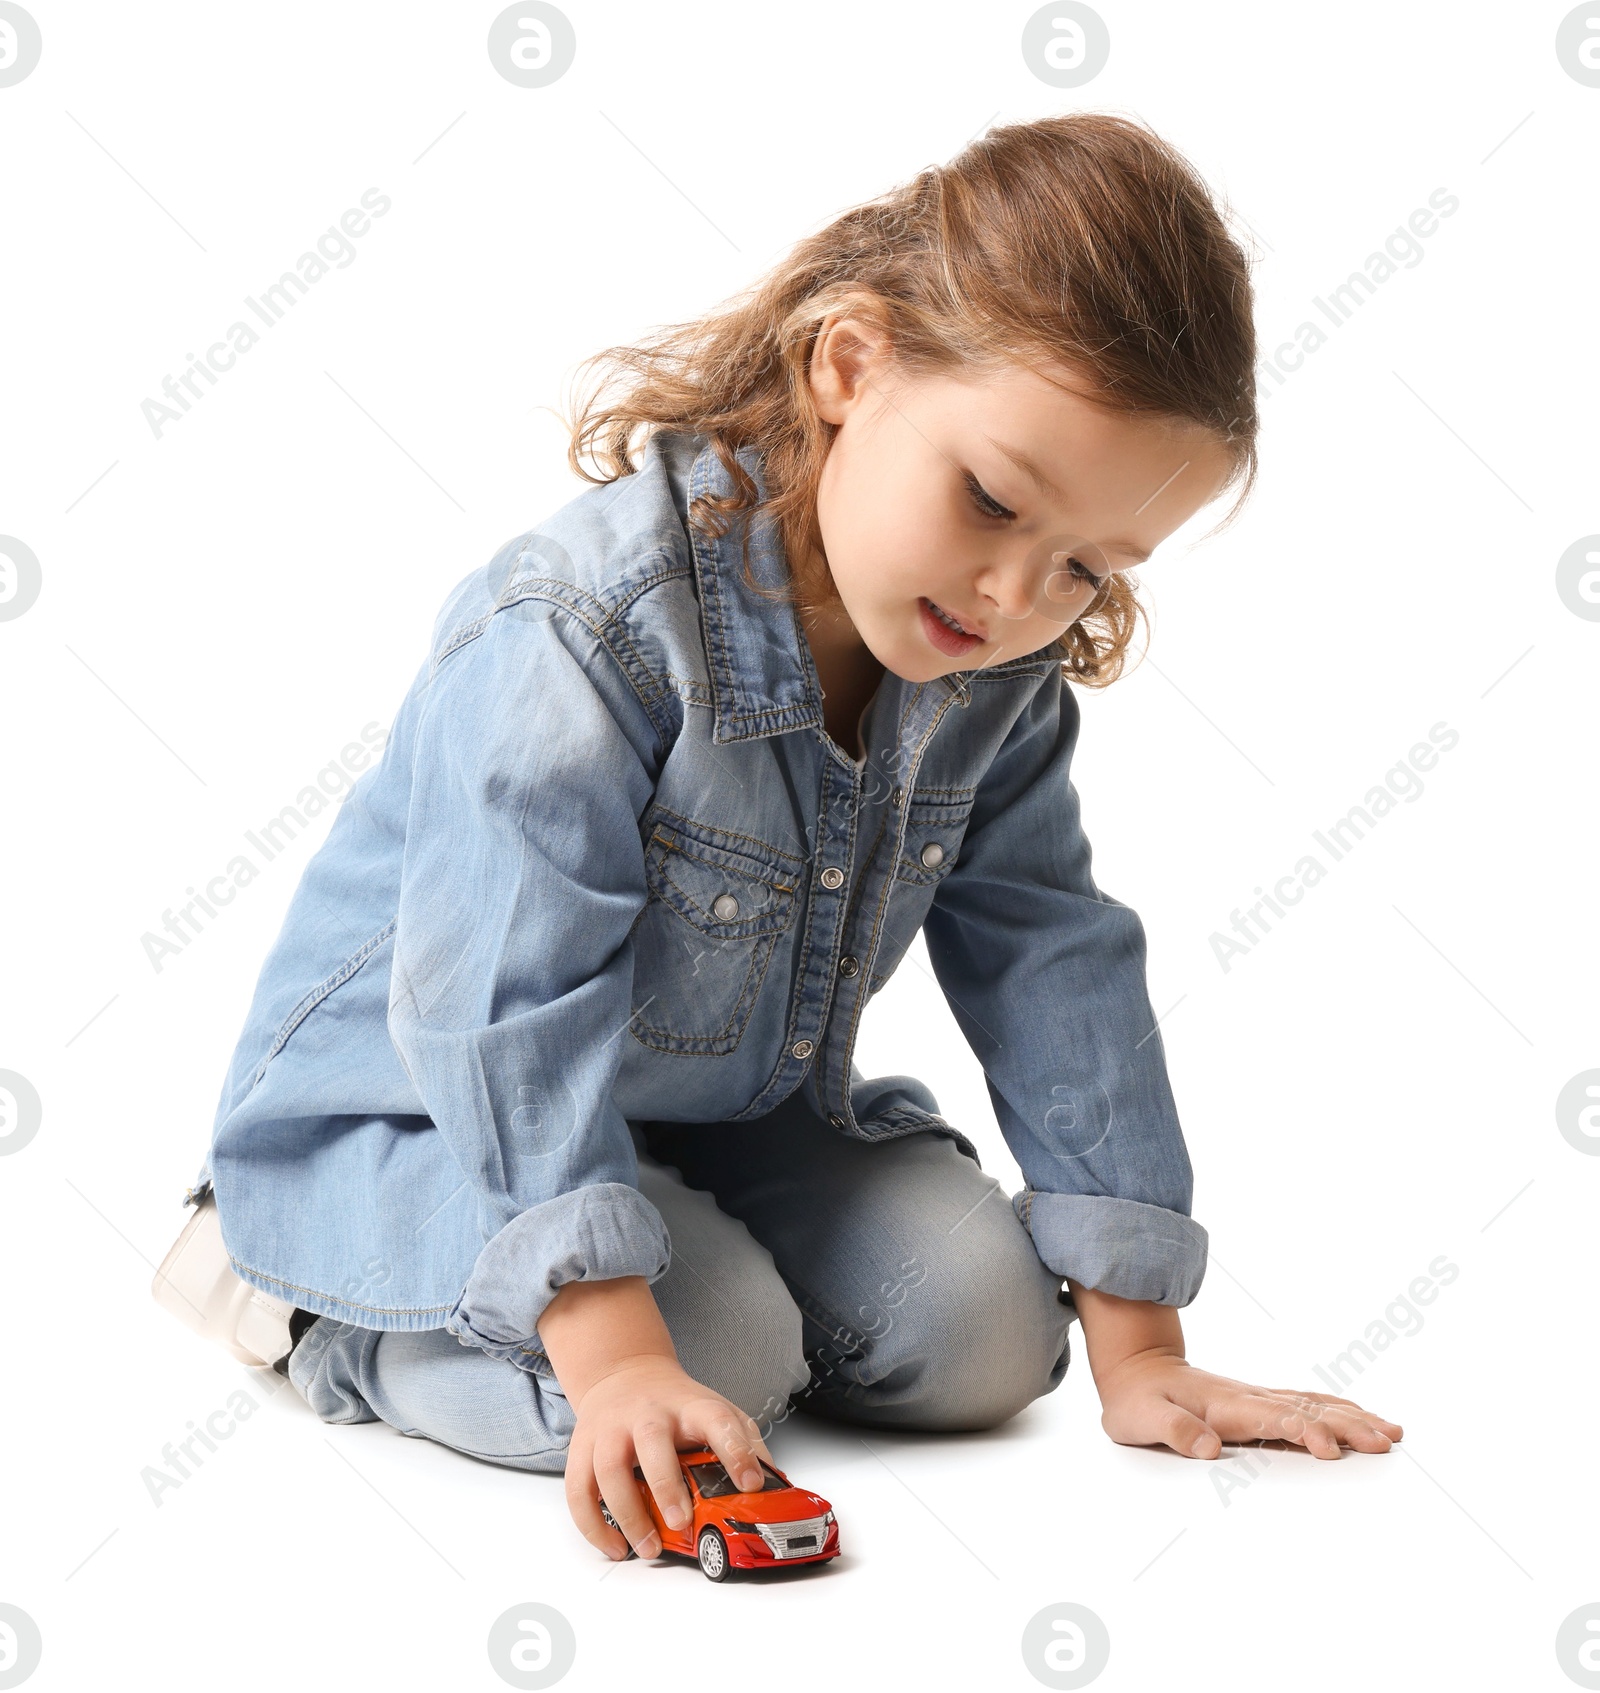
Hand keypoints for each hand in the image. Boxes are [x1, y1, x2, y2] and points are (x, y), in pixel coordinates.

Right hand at [564, 1354, 776, 1559]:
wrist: (623, 1374)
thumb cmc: (676, 1405)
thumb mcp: (716, 1409)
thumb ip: (746, 1442)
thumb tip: (776, 1485)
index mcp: (690, 1405)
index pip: (717, 1419)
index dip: (737, 1450)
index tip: (751, 1483)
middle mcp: (648, 1414)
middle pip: (653, 1442)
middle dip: (666, 1484)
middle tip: (682, 1522)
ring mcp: (611, 1430)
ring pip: (609, 1469)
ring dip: (627, 1513)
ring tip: (649, 1547)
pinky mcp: (582, 1448)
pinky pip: (578, 1491)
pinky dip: (592, 1526)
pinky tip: (614, 1547)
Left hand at [1095, 1349, 1402, 1460]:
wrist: (1136, 1368)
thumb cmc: (1137, 1399)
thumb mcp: (1142, 1417)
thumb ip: (1174, 1430)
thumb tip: (1207, 1448)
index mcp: (1225, 1404)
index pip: (1273, 1418)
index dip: (1303, 1431)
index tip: (1331, 1450)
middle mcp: (1249, 1397)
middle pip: (1307, 1410)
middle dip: (1348, 1425)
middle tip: (1386, 1442)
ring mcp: (1257, 1397)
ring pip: (1313, 1405)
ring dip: (1352, 1417)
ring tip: (1391, 1431)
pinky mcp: (1260, 1402)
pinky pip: (1306, 1403)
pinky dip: (1336, 1409)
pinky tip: (1359, 1417)